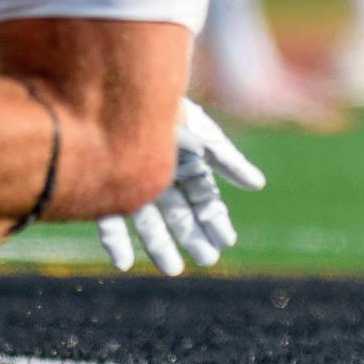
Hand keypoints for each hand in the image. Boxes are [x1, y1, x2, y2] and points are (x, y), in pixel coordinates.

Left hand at [97, 98, 267, 274]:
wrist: (128, 93)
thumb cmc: (170, 109)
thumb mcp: (203, 135)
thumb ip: (229, 161)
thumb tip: (258, 185)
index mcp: (185, 162)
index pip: (204, 197)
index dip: (216, 219)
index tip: (226, 240)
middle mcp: (160, 176)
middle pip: (179, 214)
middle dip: (193, 236)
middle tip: (208, 260)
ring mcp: (134, 183)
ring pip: (149, 222)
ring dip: (160, 246)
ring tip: (173, 270)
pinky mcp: (106, 188)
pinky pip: (109, 220)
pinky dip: (116, 243)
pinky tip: (123, 263)